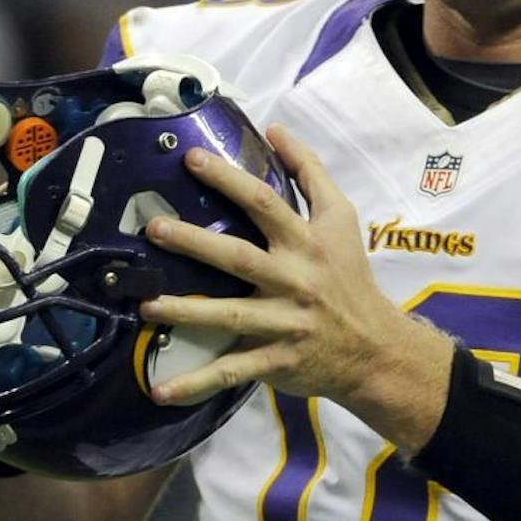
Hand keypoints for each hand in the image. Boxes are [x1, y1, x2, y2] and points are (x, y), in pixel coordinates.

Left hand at [139, 124, 454, 453]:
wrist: (374, 347)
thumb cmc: (349, 276)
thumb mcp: (341, 218)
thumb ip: (310, 172)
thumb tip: (275, 129)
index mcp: (306, 242)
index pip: (264, 202)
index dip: (228, 179)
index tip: (191, 160)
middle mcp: (293, 280)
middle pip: (237, 257)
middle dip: (193, 243)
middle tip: (152, 229)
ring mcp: (283, 323)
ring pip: (228, 316)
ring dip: (185, 312)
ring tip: (146, 305)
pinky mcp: (275, 360)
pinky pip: (231, 372)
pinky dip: (197, 383)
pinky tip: (160, 391)